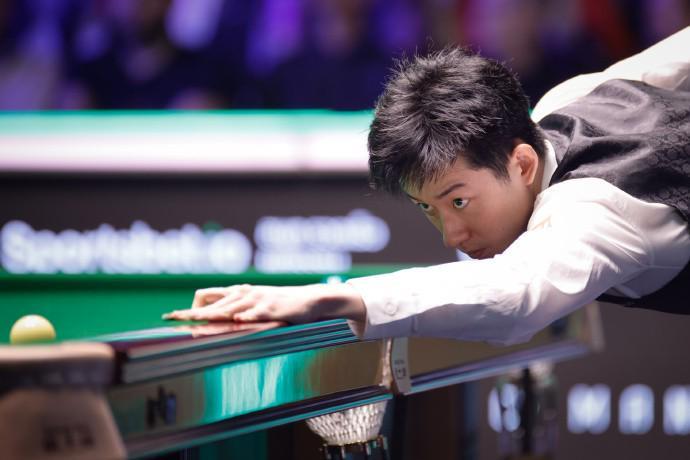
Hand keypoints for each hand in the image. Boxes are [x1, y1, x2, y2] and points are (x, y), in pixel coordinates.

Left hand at [163, 283, 365, 323]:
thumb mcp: (256, 303)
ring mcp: (260, 299)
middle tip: (175, 318)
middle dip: (194, 312)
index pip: (208, 296)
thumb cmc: (281, 303)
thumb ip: (237, 308)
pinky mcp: (275, 308)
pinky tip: (238, 319)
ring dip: (215, 313)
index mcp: (240, 293)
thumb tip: (215, 318)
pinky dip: (248, 315)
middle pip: (214, 302)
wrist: (311, 299)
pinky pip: (258, 312)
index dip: (189, 307)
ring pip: (233, 306)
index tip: (170, 316)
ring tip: (198, 320)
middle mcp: (246, 293)